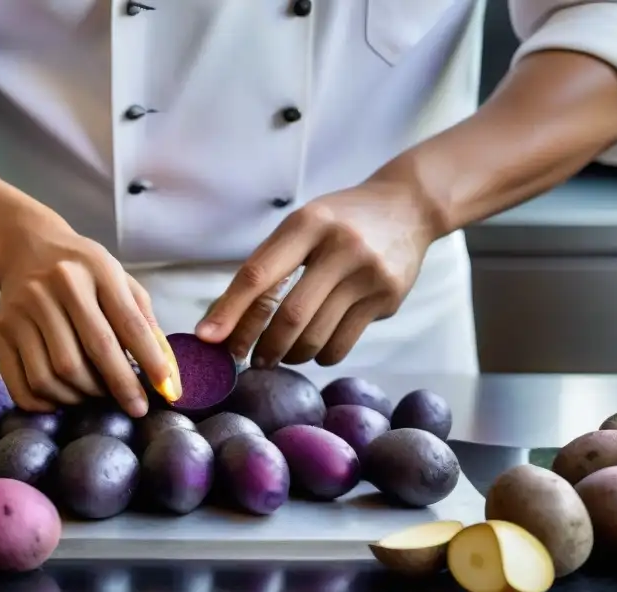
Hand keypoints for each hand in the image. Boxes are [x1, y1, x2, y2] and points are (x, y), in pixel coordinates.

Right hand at [0, 209, 170, 416]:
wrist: (25, 248)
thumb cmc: (84, 273)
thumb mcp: (120, 281)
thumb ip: (145, 322)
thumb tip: (167, 374)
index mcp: (96, 269)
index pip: (128, 324)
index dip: (150, 362)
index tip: (166, 391)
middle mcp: (57, 285)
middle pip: (92, 351)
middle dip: (120, 386)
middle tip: (135, 406)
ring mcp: (23, 308)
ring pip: (55, 374)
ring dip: (82, 396)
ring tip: (96, 394)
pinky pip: (23, 384)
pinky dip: (46, 404)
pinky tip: (64, 399)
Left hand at [196, 181, 436, 367]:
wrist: (408, 208)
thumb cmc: (340, 222)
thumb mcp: (303, 226)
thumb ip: (267, 265)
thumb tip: (222, 322)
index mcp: (308, 223)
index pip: (258, 274)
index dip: (229, 311)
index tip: (207, 339)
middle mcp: (341, 246)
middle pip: (290, 315)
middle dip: (263, 345)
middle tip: (249, 359)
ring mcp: (368, 274)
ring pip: (316, 335)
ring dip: (290, 355)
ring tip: (279, 355)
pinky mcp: (387, 298)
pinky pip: (342, 343)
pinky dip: (320, 355)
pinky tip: (313, 350)